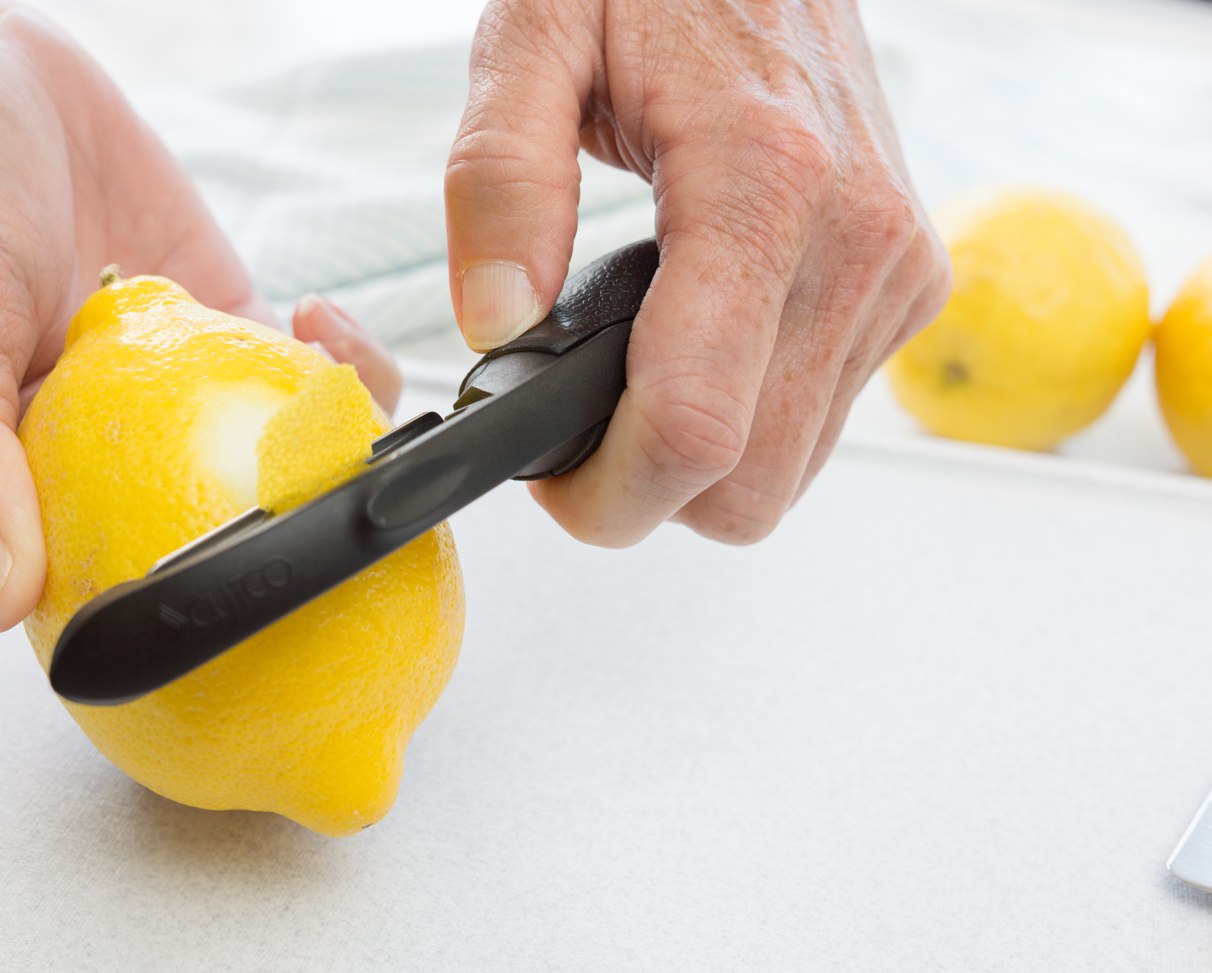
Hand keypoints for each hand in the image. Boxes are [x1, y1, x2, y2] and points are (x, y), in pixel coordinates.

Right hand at [0, 0, 398, 630]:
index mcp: (28, 476)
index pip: (118, 574)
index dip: (200, 601)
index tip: (275, 598)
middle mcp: (107, 440)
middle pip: (221, 518)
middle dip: (297, 527)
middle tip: (344, 501)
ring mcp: (172, 383)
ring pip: (272, 444)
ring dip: (329, 435)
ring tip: (340, 401)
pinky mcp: (216, 316)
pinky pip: (291, 364)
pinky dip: (326, 359)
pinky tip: (323, 328)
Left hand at [446, 0, 950, 545]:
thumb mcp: (535, 34)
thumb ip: (499, 179)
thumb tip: (496, 323)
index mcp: (765, 180)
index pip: (699, 428)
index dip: (608, 494)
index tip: (547, 479)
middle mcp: (857, 240)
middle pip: (748, 489)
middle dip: (647, 492)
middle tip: (575, 432)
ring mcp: (895, 269)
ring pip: (787, 472)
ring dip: (698, 461)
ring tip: (631, 375)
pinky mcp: (908, 282)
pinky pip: (819, 420)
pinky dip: (750, 417)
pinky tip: (699, 344)